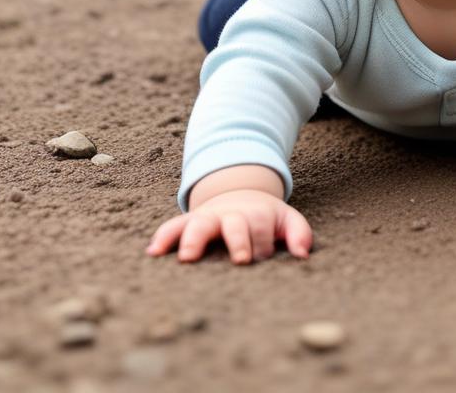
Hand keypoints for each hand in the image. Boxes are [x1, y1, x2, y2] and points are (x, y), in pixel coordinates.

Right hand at [146, 189, 312, 263]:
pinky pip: (173, 226)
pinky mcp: (188, 223)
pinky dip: (163, 237)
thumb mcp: (286, 219)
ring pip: (199, 225)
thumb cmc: (265, 219)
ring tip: (186, 258)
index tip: (263, 260)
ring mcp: (207, 218)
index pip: (262, 229)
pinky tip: (153, 252)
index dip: (264, 244)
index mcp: (256, 215)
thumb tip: (302, 255)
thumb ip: (298, 233)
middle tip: (241, 260)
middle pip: (233, 223)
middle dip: (238, 240)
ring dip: (194, 240)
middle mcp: (230, 214)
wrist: (239, 196)